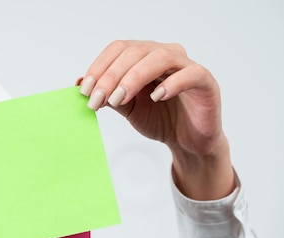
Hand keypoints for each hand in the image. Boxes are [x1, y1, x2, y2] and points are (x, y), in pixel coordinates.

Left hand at [78, 40, 234, 199]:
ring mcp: (186, 66)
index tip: (85, 90)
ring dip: (134, 77)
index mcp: (144, 56)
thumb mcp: (126, 107)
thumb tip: (79, 83)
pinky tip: (156, 97)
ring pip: (160, 58)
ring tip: (119, 99)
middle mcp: (165, 55)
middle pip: (135, 51)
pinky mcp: (205, 82)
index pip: (119, 48)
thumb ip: (106, 94)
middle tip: (98, 100)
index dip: (99, 66)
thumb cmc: (160, 119)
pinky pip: (190, 74)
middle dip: (111, 76)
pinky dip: (171, 84)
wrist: (187, 142)